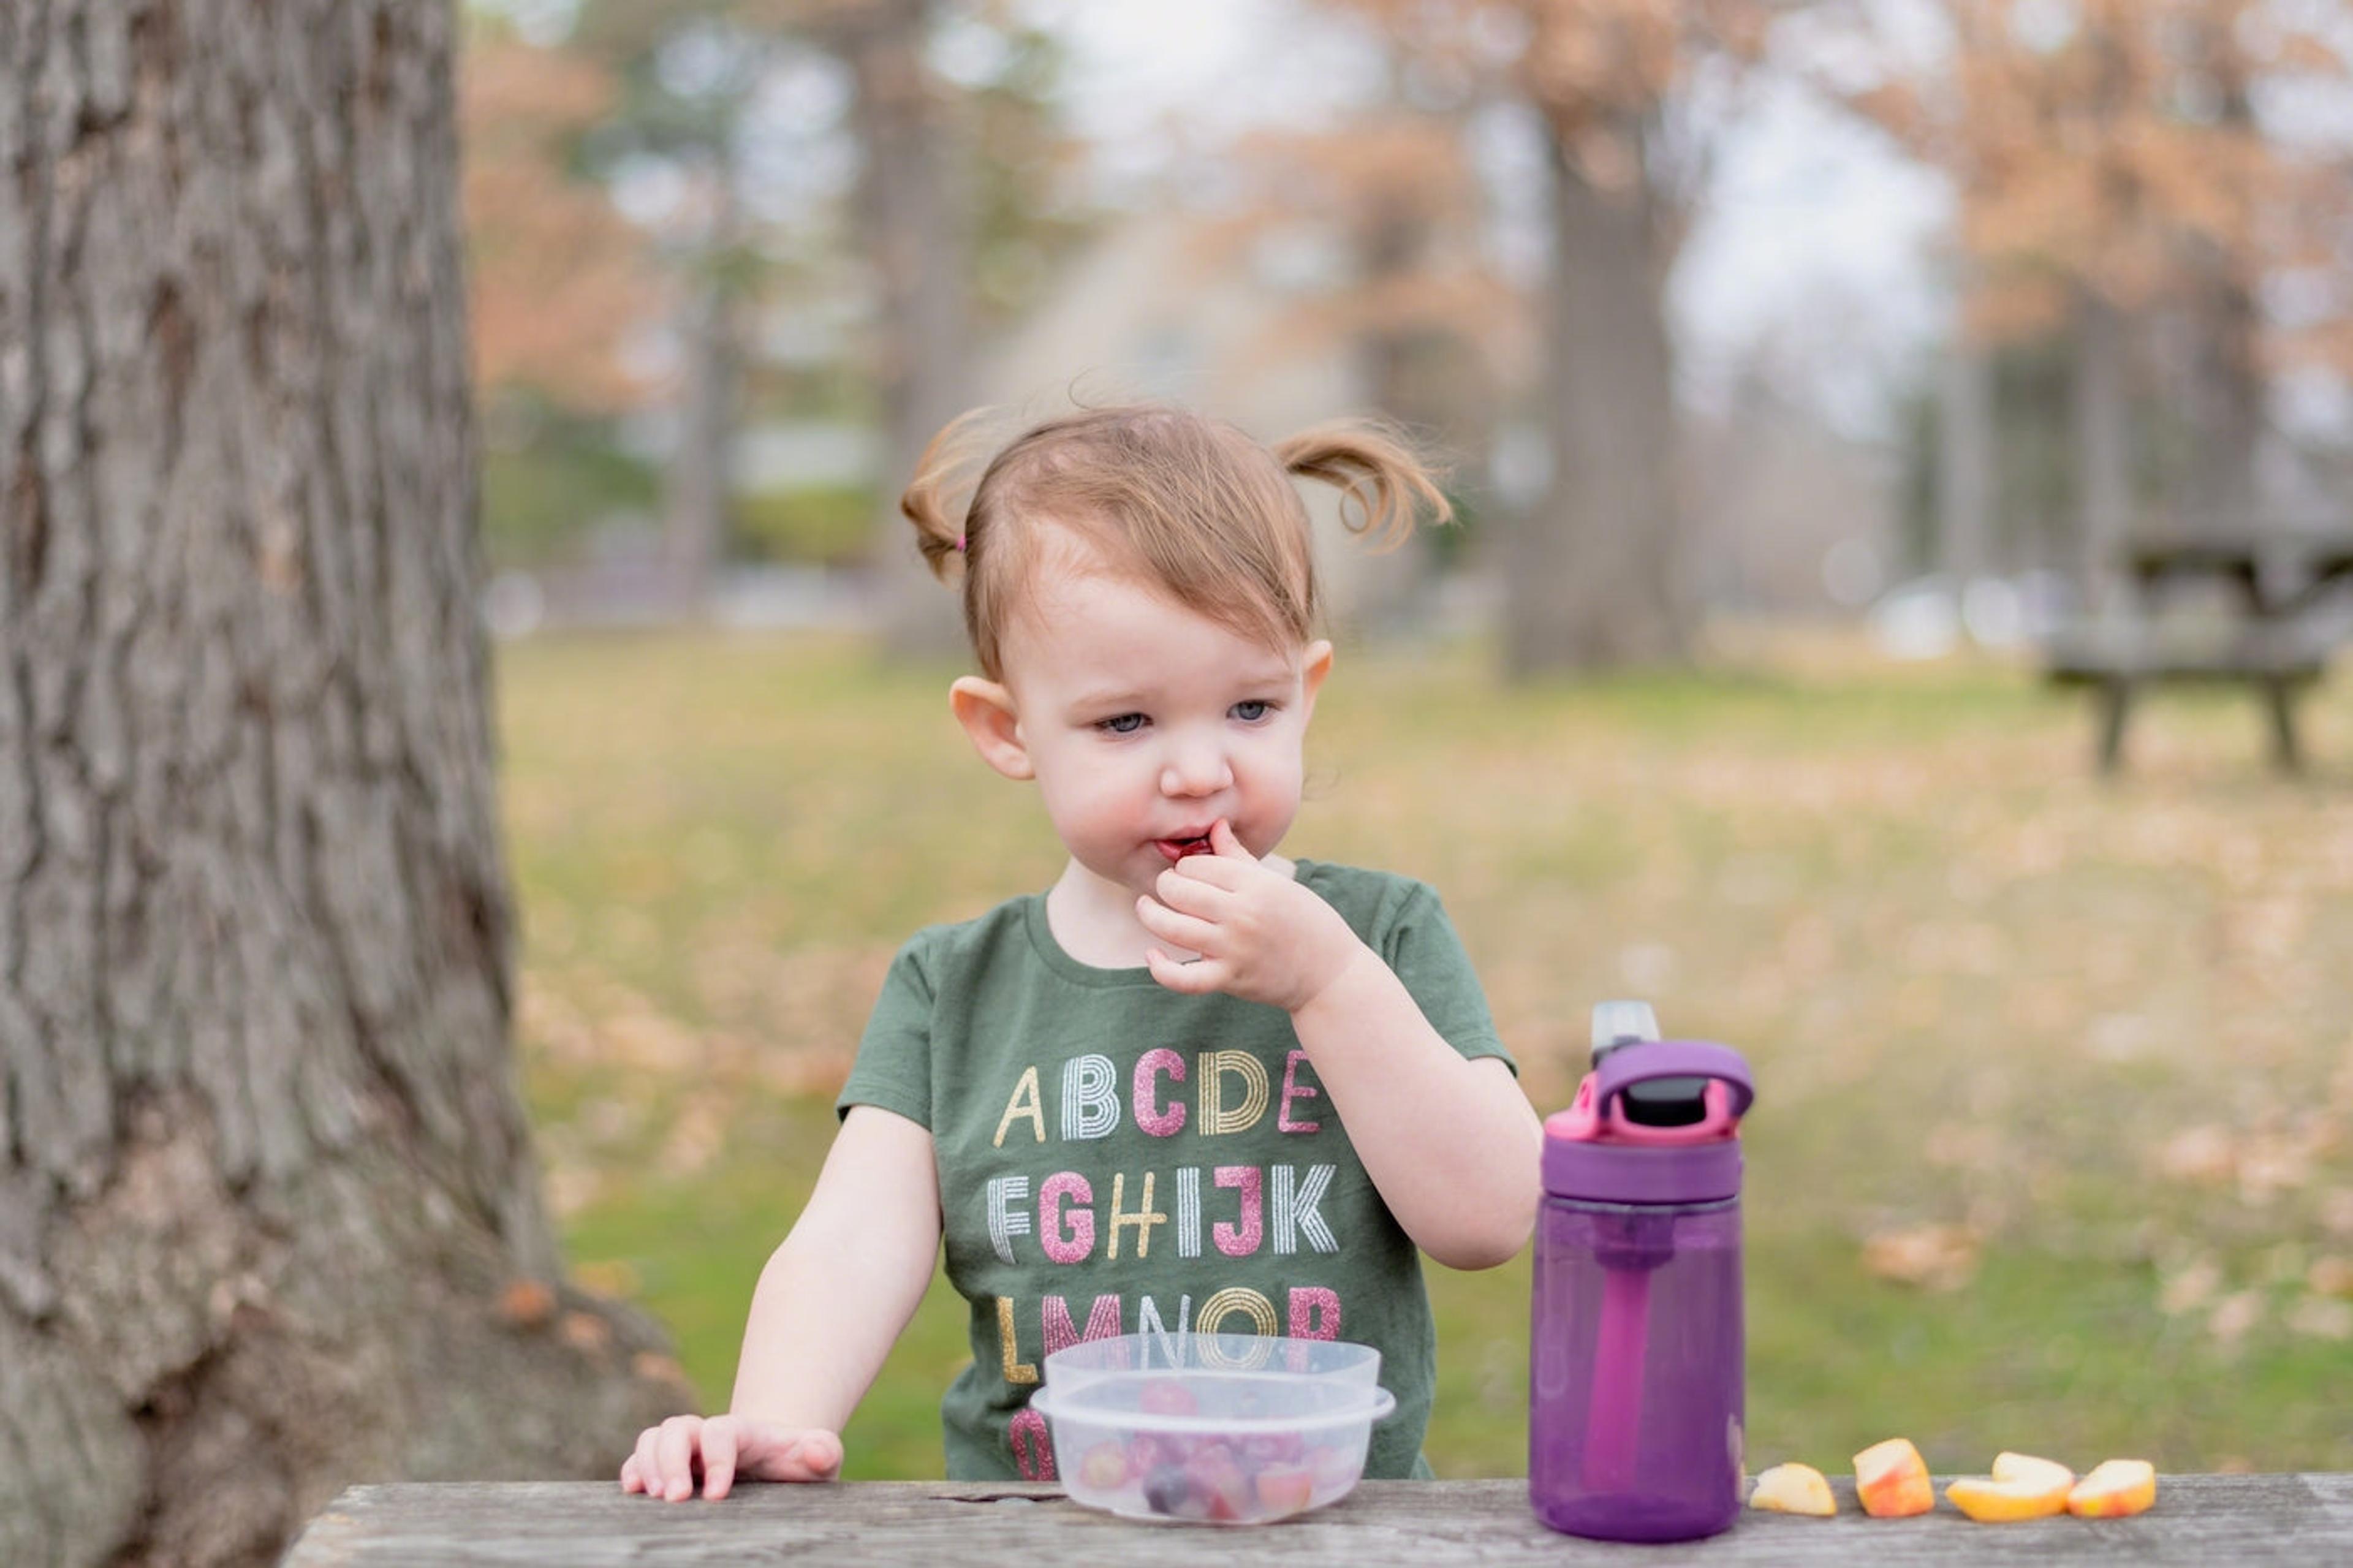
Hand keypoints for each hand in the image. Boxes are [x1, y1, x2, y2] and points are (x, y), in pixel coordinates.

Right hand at [619, 1414, 841, 1500]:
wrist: (778, 1463)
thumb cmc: (798, 1464)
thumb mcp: (820, 1457)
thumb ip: (823, 1450)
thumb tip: (818, 1451)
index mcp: (744, 1431)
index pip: (721, 1432)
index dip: (716, 1459)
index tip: (718, 1496)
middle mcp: (708, 1434)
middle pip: (677, 1428)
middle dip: (671, 1461)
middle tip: (676, 1499)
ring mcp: (687, 1449)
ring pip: (653, 1438)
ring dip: (646, 1465)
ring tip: (653, 1497)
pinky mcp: (670, 1467)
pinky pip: (639, 1459)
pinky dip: (632, 1471)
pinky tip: (633, 1493)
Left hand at [1136, 819, 1366, 1012]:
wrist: (1330, 973)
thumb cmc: (1305, 920)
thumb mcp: (1277, 882)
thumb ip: (1239, 855)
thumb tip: (1215, 825)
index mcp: (1255, 884)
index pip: (1197, 865)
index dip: (1185, 867)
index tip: (1188, 873)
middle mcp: (1242, 913)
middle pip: (1179, 891)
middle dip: (1165, 886)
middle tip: (1167, 888)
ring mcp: (1234, 948)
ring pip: (1172, 927)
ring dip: (1150, 915)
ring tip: (1146, 907)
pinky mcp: (1230, 979)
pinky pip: (1183, 978)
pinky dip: (1160, 968)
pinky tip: (1152, 954)